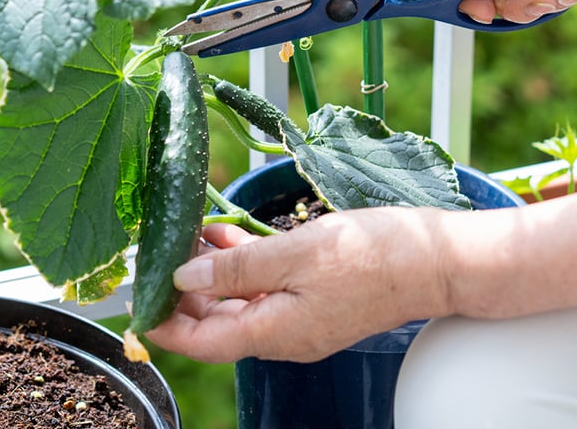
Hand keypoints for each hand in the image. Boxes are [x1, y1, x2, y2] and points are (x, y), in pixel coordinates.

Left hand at [144, 207, 451, 363]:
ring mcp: (301, 320)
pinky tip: (228, 238)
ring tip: (190, 235)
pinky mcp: (316, 301)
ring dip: (212, 275)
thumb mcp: (295, 254)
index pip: (201, 342)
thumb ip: (237, 269)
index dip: (164, 324)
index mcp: (275, 333)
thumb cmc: (376, 256)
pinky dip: (243, 268)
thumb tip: (185, 278)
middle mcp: (284, 336)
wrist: (438, 261)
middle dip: (184, 292)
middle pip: (216, 324)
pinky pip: (266, 291)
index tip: (137, 298)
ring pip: (240, 304)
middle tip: (160, 252)